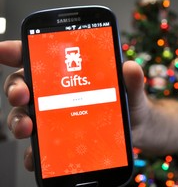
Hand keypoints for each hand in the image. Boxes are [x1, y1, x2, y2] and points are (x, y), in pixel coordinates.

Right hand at [2, 40, 147, 170]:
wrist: (137, 128)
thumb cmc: (128, 102)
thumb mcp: (131, 89)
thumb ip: (132, 79)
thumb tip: (131, 68)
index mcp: (70, 74)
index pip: (39, 57)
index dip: (17, 51)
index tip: (3, 50)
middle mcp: (57, 93)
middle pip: (25, 85)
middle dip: (16, 88)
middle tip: (21, 95)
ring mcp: (56, 116)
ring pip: (25, 115)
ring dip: (18, 120)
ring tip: (27, 126)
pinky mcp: (59, 138)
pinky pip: (39, 145)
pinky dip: (33, 152)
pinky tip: (36, 156)